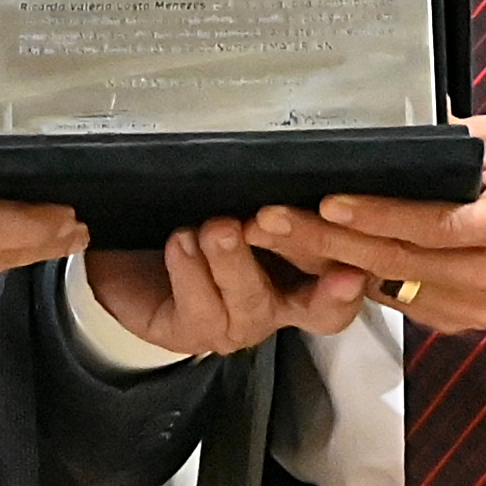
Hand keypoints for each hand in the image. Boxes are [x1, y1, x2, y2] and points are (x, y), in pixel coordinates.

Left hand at [83, 216, 366, 355]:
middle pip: (314, 299)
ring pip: (250, 299)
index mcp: (304, 272)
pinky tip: (182, 242)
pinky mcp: (195, 331)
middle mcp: (279, 302)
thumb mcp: (240, 200)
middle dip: (300, 253)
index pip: (348, 281)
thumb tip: (291, 154)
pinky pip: (200, 308)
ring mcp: (239, 322)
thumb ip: (270, 190)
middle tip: (273, 218)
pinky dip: (191, 271)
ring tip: (216, 227)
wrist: (132, 261)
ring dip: (234, 260)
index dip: (354, 279)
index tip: (352, 266)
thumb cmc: (200, 223)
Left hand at [244, 117, 485, 336]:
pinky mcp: (462, 322)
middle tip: (273, 219)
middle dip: (328, 240)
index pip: (433, 224)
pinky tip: (314, 257)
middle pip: (398, 260)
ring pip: (390, 285)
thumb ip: (451, 143)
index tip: (328, 201)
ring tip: (278, 235)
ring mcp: (479, 307)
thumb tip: (390, 138)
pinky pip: (399, 300)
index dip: (377, 214)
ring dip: (329, 261)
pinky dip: (355, 278)